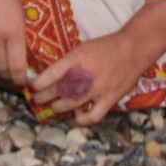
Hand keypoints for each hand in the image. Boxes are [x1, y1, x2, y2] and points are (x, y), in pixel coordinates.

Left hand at [29, 30, 152, 124]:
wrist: (134, 48)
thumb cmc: (107, 46)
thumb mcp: (83, 47)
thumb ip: (69, 61)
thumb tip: (52, 75)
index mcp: (77, 58)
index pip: (51, 74)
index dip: (38, 84)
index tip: (32, 87)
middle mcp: (86, 74)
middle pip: (58, 91)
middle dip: (43, 97)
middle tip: (36, 99)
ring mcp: (98, 88)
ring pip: (71, 104)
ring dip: (57, 107)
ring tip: (52, 107)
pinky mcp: (110, 98)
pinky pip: (93, 116)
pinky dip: (82, 119)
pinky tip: (77, 116)